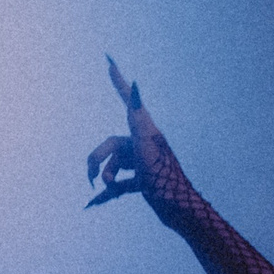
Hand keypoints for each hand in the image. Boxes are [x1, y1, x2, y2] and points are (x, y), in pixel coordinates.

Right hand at [86, 56, 195, 221]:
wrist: (181, 211)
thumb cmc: (165, 179)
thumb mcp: (147, 146)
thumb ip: (137, 117)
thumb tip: (134, 84)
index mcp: (144, 132)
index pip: (128, 101)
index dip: (118, 82)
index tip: (110, 62)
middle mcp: (143, 144)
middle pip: (110, 145)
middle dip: (97, 161)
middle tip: (92, 178)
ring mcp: (143, 162)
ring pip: (113, 164)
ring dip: (105, 177)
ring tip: (108, 190)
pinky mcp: (143, 180)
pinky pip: (120, 182)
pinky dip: (109, 192)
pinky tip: (95, 202)